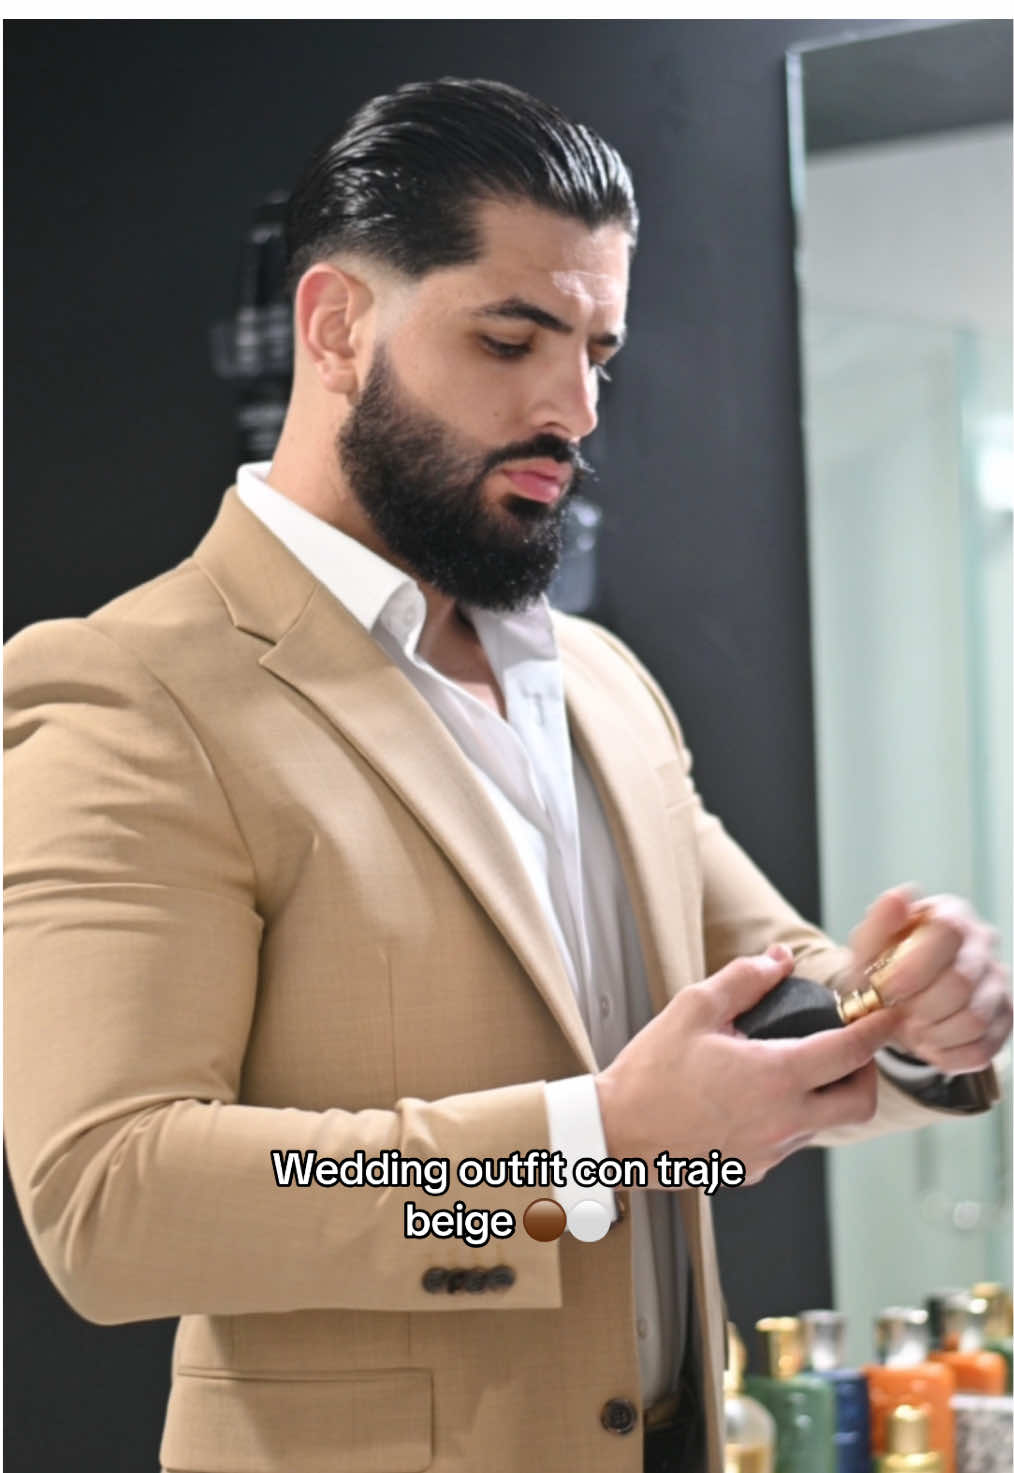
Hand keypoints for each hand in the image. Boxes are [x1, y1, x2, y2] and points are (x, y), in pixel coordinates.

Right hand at [594, 945, 897, 1187]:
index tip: (888, 1015)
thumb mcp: (694, 1008)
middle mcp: (783, 1120)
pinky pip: (789, 1140)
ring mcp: (770, 1150)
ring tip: (792, 1067)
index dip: (877, 1030)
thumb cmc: (650, 1073)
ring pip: (824, 1124)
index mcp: (775, 1076)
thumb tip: (778, 960)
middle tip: (847, 1048)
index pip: (850, 1052)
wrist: (616, 1134)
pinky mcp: (754, 1168)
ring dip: (823, 1096)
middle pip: (858, 1103)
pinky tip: (755, 1097)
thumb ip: (744, 980)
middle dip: (864, 1073)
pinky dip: (789, 1116)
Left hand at [847, 886, 1011, 1073]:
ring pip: (974, 1019)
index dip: (915, 966)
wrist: (895, 1001)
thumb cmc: (882, 967)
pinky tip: (929, 1042)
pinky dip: (946, 1054)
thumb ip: (880, 923)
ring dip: (932, 1032)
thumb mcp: (868, 946)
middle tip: (897, 1012)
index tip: (887, 989)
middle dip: (919, 1006)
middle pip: (962, 981)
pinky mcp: (1005, 1018)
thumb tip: (899, 898)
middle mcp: (982, 943)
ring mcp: (998, 981)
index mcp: (951, 915)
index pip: (948, 932)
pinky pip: (981, 1049)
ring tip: (912, 1027)